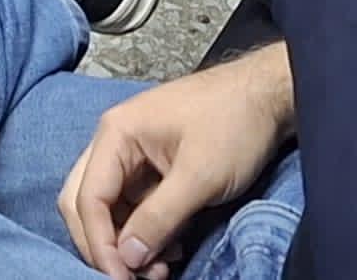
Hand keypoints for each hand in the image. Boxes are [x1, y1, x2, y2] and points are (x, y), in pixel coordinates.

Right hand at [57, 49, 294, 277]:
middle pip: (87, 202)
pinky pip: (135, 205)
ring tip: (161, 268)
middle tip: (133, 278)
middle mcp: (115, 141)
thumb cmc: (235, 123)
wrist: (269, 95)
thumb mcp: (199, 177)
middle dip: (106, 245)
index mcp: (116, 134)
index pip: (88, 199)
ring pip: (111, 208)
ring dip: (128, 242)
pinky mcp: (153, 165)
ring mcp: (133, 153)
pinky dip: (146, 231)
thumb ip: (159, 218)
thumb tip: (128, 258)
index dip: (100, 245)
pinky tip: (171, 248)